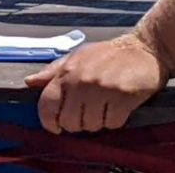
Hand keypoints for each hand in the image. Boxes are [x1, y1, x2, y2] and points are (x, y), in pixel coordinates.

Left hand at [24, 35, 167, 133]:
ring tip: (106, 105)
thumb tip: (29, 82)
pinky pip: (112, 124)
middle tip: (89, 112)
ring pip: (91, 125)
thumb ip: (52, 72)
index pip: (46, 104)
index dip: (49, 121)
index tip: (56, 126)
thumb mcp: (77, 57)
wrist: (144, 48)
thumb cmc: (108, 55)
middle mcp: (81, 80)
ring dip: (99, 121)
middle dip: (78, 123)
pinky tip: (120, 105)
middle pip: (69, 122)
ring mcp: (102, 88)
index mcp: (67, 71)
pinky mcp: (122, 96)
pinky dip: (116, 119)